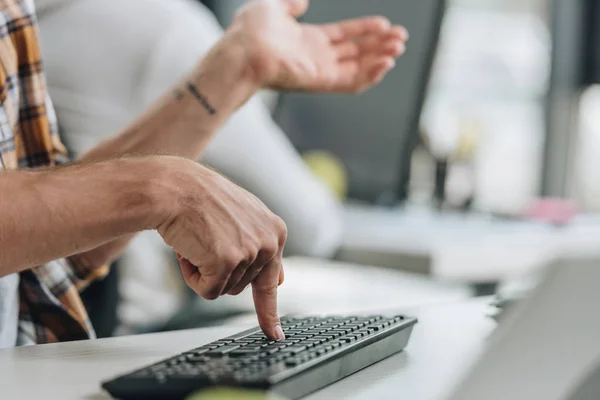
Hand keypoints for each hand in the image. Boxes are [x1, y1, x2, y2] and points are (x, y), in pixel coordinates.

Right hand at [154, 157, 286, 338]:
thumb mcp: (243, 217)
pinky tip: (188, 250)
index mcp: (275, 231)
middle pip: (240, 286)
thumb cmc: (201, 199)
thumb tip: (281, 280)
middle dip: (217, 269)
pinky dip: (191, 277)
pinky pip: (207, 292)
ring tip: (197, 239)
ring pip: (223, 289)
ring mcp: (249, 254)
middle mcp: (268, 243)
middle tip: (205, 240)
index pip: (273, 279)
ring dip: (203, 270)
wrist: (173, 187)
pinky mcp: (227, 263)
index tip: (274, 334)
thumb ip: (262, 247)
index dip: (269, 311)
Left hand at [230, 0, 408, 92]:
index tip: (385, 23)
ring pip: (357, 68)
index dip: (364, 29)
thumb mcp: (272, 7)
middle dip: (379, 44)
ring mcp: (318, 71)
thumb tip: (302, 0)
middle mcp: (315, 57)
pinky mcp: (319, 82)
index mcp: (307, 41)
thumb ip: (290, 4)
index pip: (344, 36)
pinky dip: (369, 74)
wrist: (241, 50)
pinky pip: (350, 82)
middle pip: (355, 52)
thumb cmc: (250, 30)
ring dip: (380, 58)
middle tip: (401, 37)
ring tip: (398, 47)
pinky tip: (385, 63)